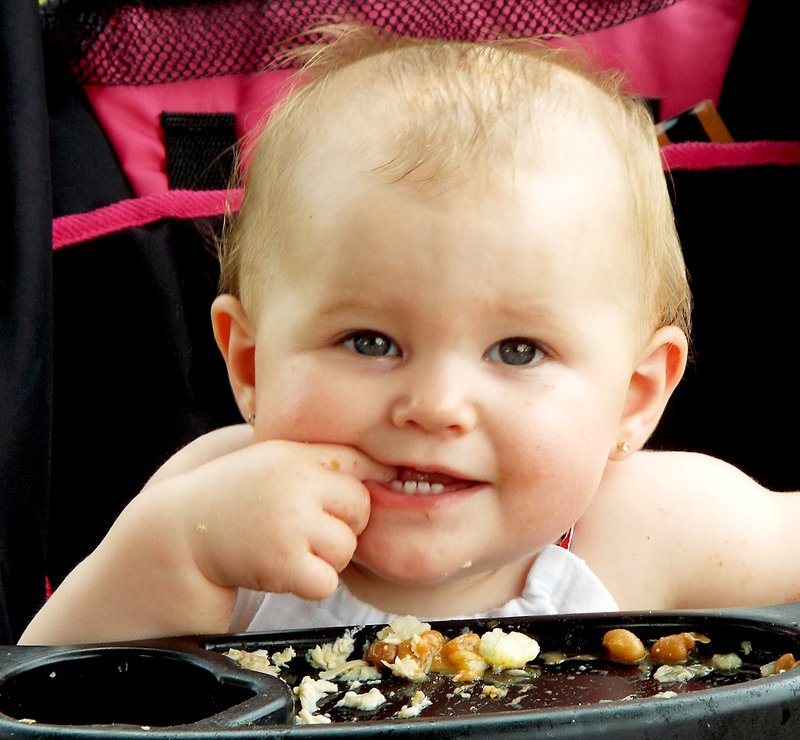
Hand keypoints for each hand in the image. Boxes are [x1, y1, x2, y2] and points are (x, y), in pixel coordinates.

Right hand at [170, 438, 392, 600]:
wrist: (182, 530)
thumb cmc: (236, 492)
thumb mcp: (275, 457)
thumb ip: (321, 459)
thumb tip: (388, 469)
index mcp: (297, 454)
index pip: (361, 462)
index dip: (369, 479)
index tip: (359, 494)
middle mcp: (297, 485)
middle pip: (361, 507)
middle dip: (344, 522)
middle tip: (310, 527)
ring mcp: (290, 525)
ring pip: (347, 547)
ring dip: (328, 555)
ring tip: (293, 547)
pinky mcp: (282, 565)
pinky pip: (327, 581)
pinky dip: (312, 582)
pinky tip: (287, 569)